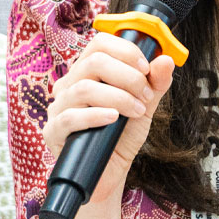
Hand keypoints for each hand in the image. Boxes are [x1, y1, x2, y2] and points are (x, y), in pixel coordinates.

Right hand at [45, 33, 175, 208]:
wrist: (109, 175)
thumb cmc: (121, 137)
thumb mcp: (144, 107)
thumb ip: (155, 84)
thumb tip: (166, 60)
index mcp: (87, 72)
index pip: (99, 43)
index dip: (125, 50)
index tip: (146, 68)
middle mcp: (69, 85)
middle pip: (94, 62)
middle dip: (128, 76)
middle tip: (145, 95)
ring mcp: (58, 107)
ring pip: (84, 88)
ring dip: (118, 97)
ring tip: (136, 111)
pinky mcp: (53, 132)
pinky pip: (70, 117)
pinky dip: (96, 115)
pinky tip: (114, 119)